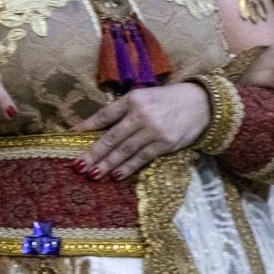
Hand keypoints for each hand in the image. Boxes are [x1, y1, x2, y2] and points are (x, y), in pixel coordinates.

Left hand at [78, 82, 210, 180]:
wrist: (201, 104)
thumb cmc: (167, 101)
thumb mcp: (144, 98)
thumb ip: (123, 111)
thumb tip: (97, 128)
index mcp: (132, 100)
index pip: (104, 115)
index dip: (87, 126)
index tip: (71, 135)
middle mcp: (141, 114)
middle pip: (111, 137)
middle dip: (93, 153)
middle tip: (78, 165)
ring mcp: (153, 130)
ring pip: (124, 150)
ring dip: (107, 164)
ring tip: (92, 173)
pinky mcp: (165, 143)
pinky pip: (142, 158)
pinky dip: (128, 167)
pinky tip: (116, 175)